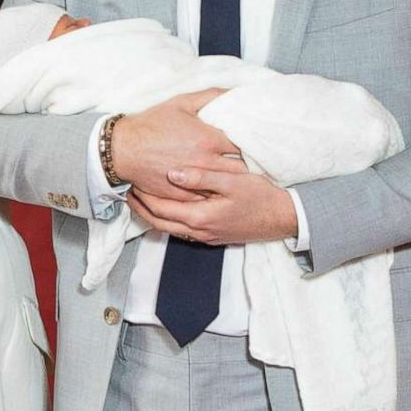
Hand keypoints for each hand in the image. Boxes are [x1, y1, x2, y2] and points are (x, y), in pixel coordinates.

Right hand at [112, 88, 246, 200]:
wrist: (123, 149)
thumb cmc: (152, 124)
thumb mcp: (181, 103)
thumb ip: (211, 96)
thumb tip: (233, 92)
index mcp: (208, 139)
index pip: (244, 145)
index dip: (254, 145)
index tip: (259, 144)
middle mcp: (204, 162)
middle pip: (240, 169)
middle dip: (250, 166)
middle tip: (258, 164)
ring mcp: (194, 182)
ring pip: (226, 186)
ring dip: (236, 183)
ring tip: (245, 180)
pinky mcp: (183, 195)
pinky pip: (207, 199)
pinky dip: (216, 195)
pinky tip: (222, 191)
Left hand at [127, 168, 298, 244]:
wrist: (283, 219)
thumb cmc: (260, 196)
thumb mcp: (233, 181)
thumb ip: (202, 177)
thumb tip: (172, 173)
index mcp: (200, 217)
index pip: (160, 209)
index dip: (143, 196)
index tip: (132, 180)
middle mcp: (199, 231)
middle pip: (159, 222)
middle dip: (141, 207)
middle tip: (128, 189)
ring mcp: (205, 236)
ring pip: (169, 228)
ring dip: (152, 214)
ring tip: (141, 197)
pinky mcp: (212, 236)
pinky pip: (181, 229)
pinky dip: (168, 218)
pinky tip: (167, 205)